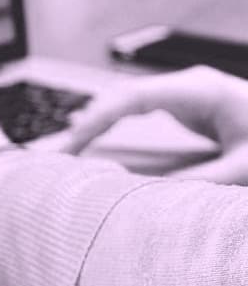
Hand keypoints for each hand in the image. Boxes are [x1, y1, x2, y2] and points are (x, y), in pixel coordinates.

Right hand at [63, 65, 247, 182]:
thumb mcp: (245, 166)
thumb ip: (203, 182)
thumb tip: (152, 199)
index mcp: (199, 91)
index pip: (132, 98)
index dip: (97, 119)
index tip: (72, 143)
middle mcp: (187, 87)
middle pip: (121, 97)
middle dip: (86, 122)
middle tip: (55, 153)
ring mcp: (185, 94)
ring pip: (126, 101)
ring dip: (95, 122)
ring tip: (63, 148)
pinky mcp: (187, 107)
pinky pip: (137, 110)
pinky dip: (111, 124)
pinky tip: (92, 136)